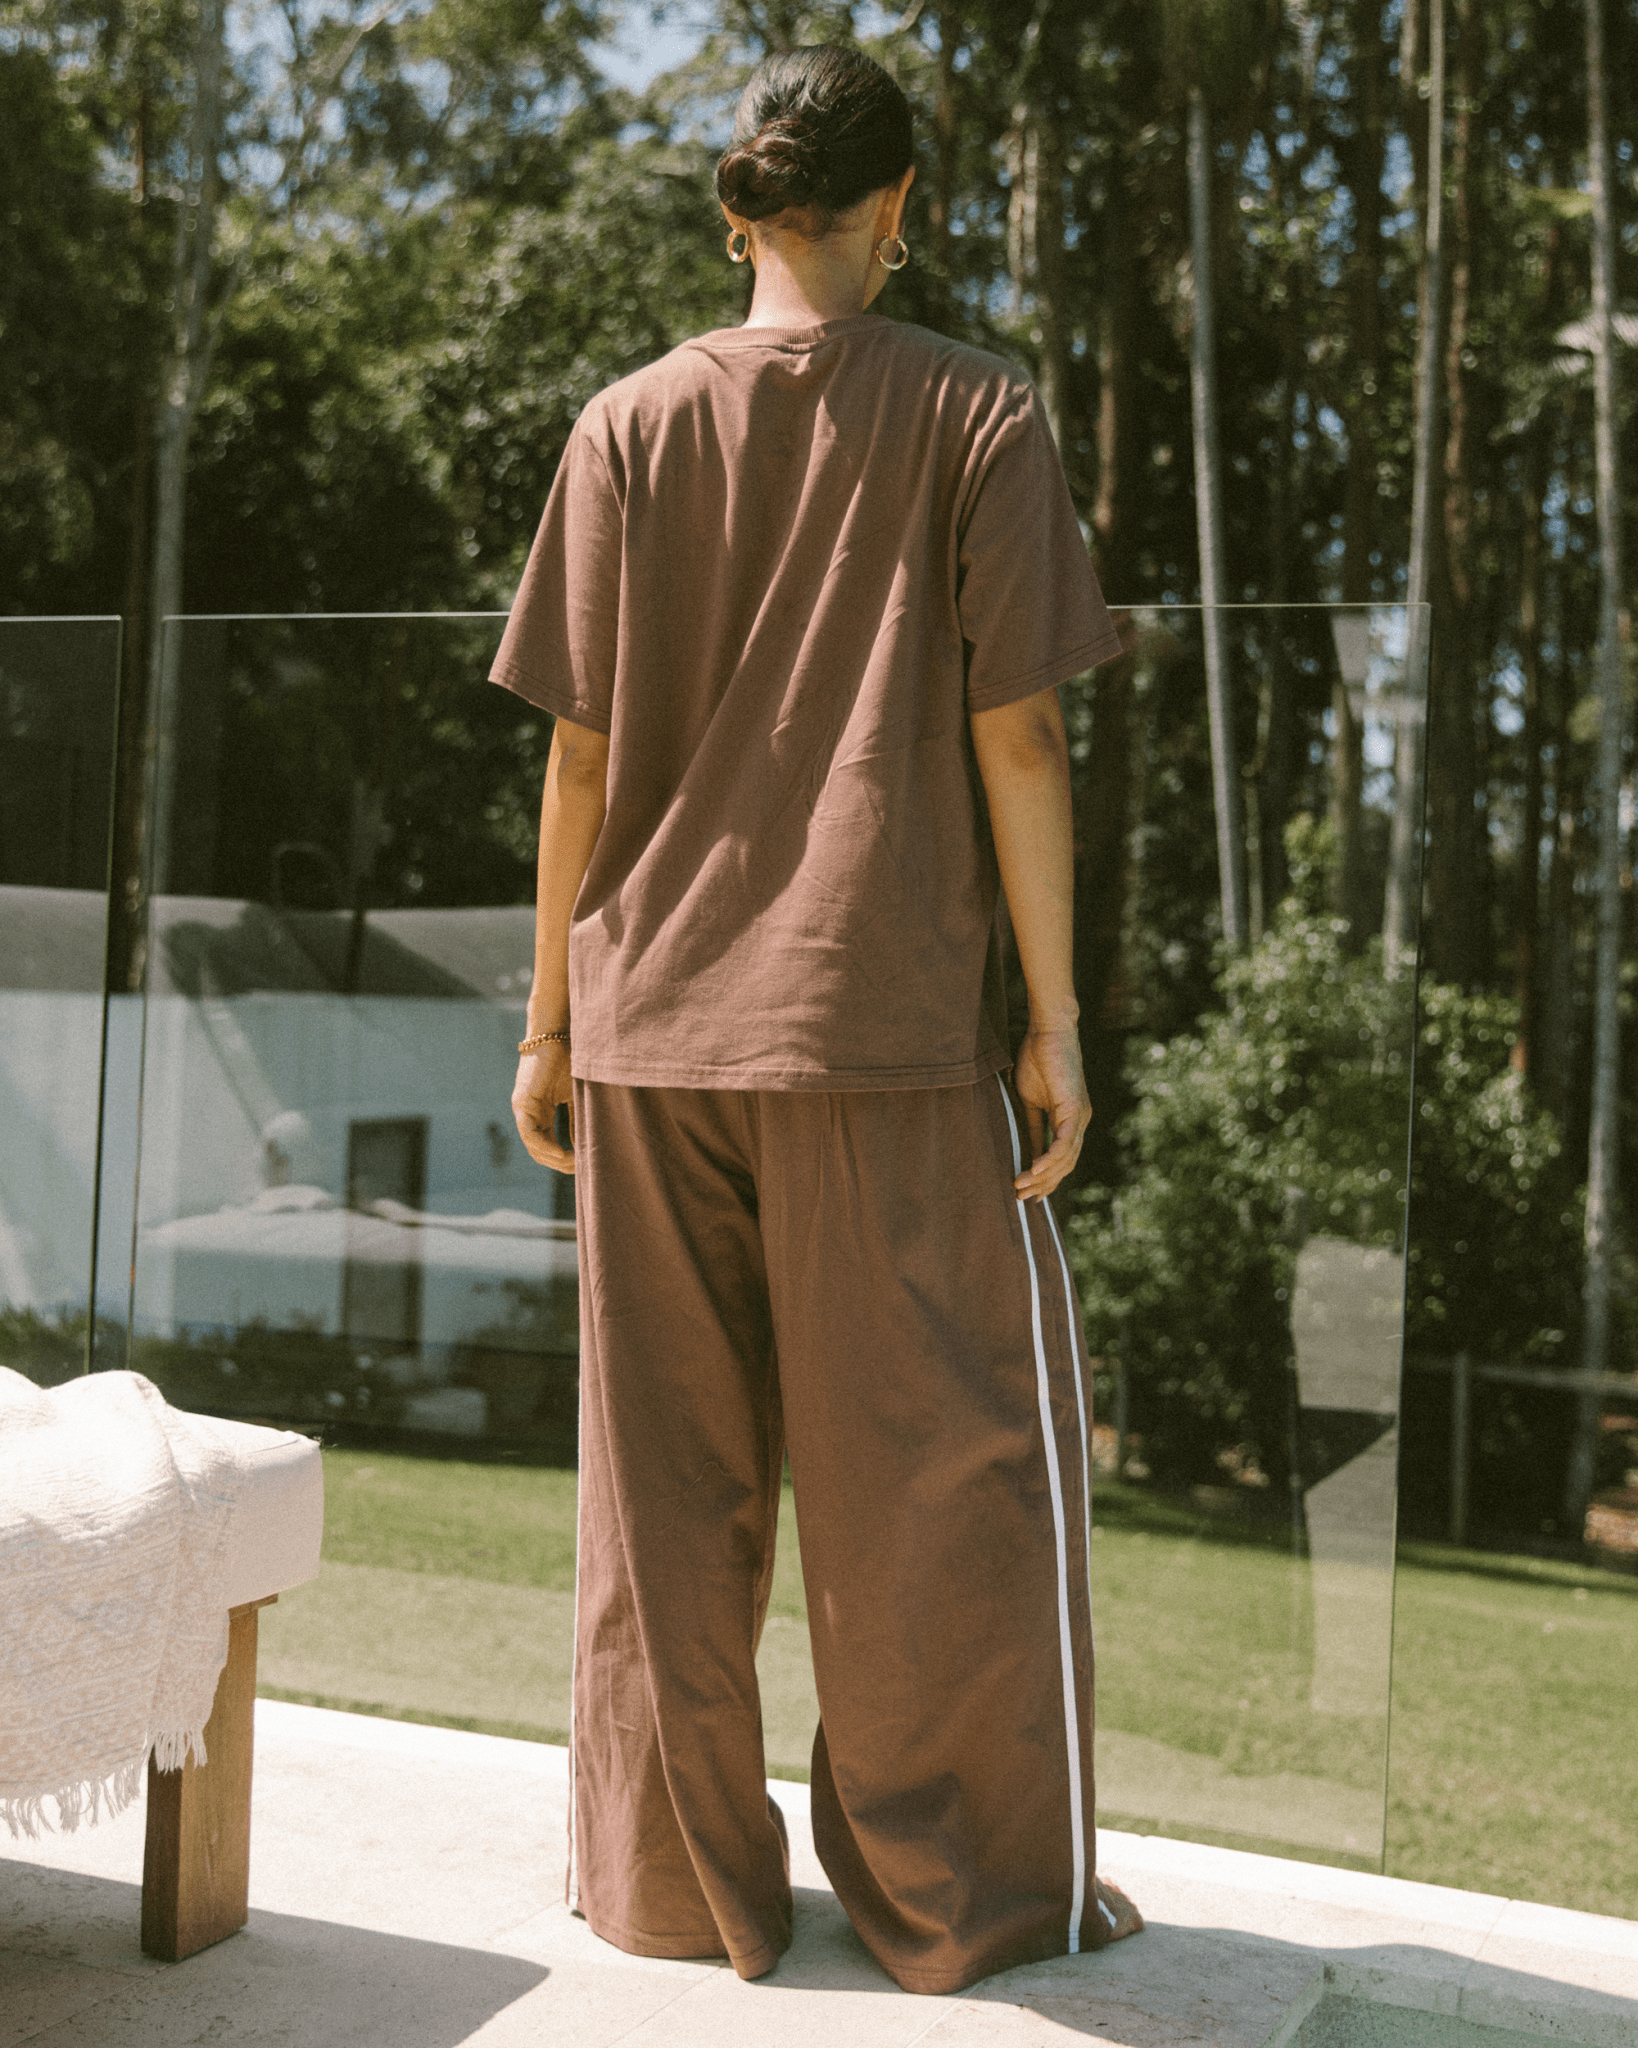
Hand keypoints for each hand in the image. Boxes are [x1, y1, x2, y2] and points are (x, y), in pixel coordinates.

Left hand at [512, 1043, 574, 1171]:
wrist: (559, 1034)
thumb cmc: (570, 1060)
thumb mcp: (576, 1099)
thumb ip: (577, 1123)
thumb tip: (583, 1149)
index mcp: (540, 1113)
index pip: (548, 1145)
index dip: (564, 1159)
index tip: (582, 1167)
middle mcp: (529, 1114)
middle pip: (539, 1150)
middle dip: (559, 1164)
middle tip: (580, 1170)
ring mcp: (523, 1109)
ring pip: (533, 1145)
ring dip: (553, 1159)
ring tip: (573, 1164)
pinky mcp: (522, 1102)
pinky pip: (530, 1133)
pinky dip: (544, 1146)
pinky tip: (561, 1153)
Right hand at [1011, 1025, 1090, 1200]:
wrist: (1048, 1031)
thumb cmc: (1038, 1059)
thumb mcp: (1029, 1101)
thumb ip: (1032, 1126)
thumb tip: (1026, 1151)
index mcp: (1070, 1121)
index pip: (1062, 1160)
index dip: (1046, 1180)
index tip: (1028, 1195)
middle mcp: (1080, 1123)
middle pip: (1065, 1166)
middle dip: (1042, 1185)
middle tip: (1019, 1198)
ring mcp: (1080, 1117)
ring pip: (1065, 1159)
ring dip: (1042, 1176)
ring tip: (1019, 1186)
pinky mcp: (1075, 1108)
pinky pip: (1064, 1142)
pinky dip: (1049, 1159)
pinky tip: (1034, 1170)